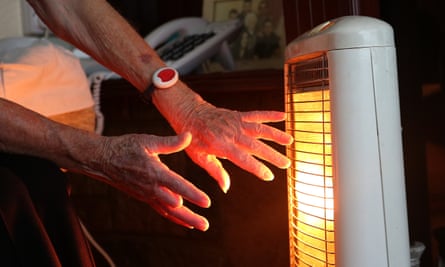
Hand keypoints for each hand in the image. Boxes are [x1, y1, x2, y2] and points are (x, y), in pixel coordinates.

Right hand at [84, 132, 210, 230]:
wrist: (103, 160)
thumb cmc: (126, 147)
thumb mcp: (148, 141)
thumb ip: (170, 142)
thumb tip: (189, 135)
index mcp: (155, 172)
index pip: (178, 185)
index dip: (193, 194)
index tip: (207, 202)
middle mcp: (152, 187)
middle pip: (175, 206)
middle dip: (191, 215)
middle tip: (206, 225)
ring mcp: (147, 195)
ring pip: (169, 212)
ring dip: (185, 220)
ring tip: (201, 226)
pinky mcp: (144, 198)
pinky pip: (161, 211)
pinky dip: (174, 218)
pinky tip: (186, 222)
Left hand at [176, 102, 292, 192]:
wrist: (189, 113)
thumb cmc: (193, 139)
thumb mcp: (199, 157)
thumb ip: (215, 171)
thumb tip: (226, 188)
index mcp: (220, 145)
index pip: (242, 159)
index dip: (256, 168)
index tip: (269, 176)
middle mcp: (230, 133)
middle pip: (255, 145)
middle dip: (272, 155)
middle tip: (286, 164)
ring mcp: (235, 122)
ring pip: (259, 129)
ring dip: (275, 135)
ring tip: (290, 141)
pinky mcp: (238, 115)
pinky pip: (256, 114)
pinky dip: (269, 114)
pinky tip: (283, 116)